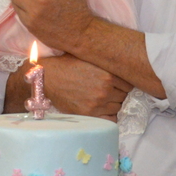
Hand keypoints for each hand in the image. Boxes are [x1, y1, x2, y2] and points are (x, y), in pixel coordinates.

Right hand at [7, 54, 129, 117]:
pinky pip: (110, 119)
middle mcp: (105, 89)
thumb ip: (105, 60)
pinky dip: (109, 116)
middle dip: (118, 93)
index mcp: (108, 73)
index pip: (129, 83)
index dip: (123, 83)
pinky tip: (102, 110)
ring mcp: (97, 103)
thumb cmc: (66, 64)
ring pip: (118, 107)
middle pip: (124, 95)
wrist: (47, 77)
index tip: (117, 83)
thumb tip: (120, 59)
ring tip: (102, 98)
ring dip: (112, 104)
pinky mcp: (89, 114)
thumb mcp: (88, 56)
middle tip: (108, 90)